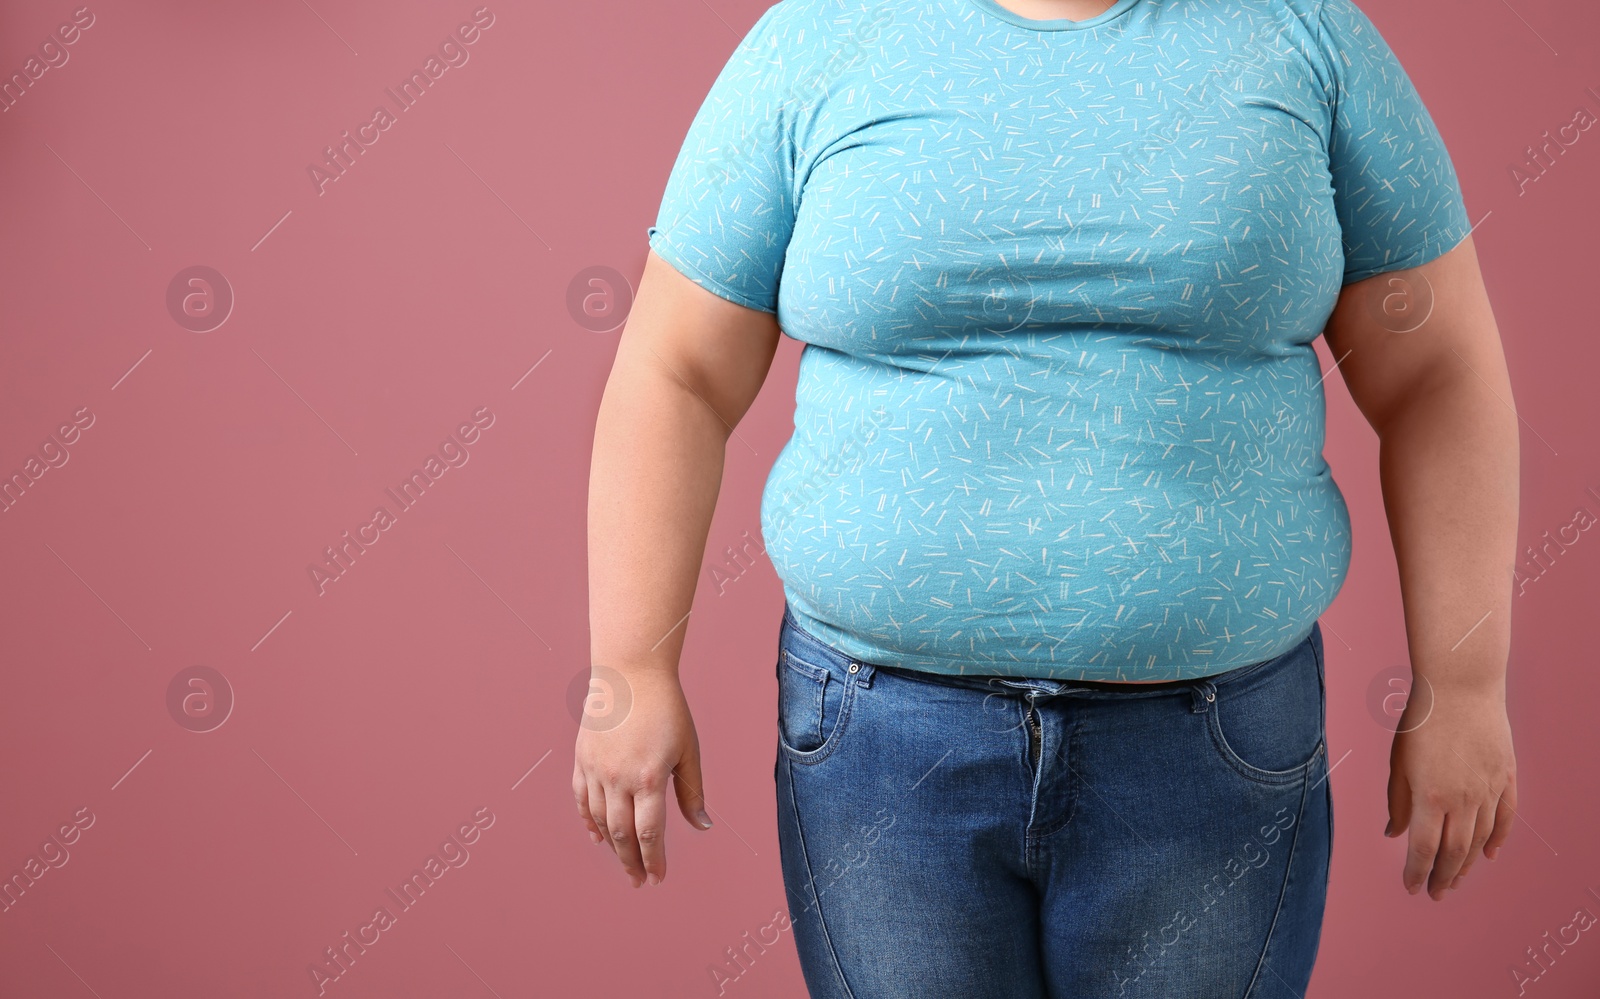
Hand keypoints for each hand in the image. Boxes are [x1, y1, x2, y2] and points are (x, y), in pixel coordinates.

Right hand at [572, 670, 712, 886]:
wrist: (631, 673)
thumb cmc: (667, 709)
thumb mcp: (688, 749)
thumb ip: (692, 792)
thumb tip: (703, 827)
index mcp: (649, 777)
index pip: (649, 833)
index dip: (654, 860)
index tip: (658, 879)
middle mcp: (618, 778)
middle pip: (622, 833)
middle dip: (631, 862)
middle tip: (639, 882)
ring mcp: (596, 769)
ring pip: (599, 820)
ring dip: (611, 846)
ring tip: (624, 861)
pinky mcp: (582, 759)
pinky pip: (581, 799)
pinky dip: (587, 821)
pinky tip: (597, 837)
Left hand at [1385, 684, 1515, 899]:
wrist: (1460, 687)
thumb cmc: (1421, 721)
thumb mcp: (1398, 761)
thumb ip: (1397, 801)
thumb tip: (1393, 834)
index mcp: (1429, 796)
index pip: (1423, 848)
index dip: (1416, 872)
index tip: (1411, 887)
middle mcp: (1462, 799)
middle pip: (1454, 852)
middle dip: (1442, 877)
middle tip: (1435, 893)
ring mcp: (1488, 789)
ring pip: (1480, 840)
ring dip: (1467, 864)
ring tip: (1455, 880)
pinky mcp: (1506, 778)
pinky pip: (1505, 817)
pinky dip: (1498, 839)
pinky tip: (1489, 854)